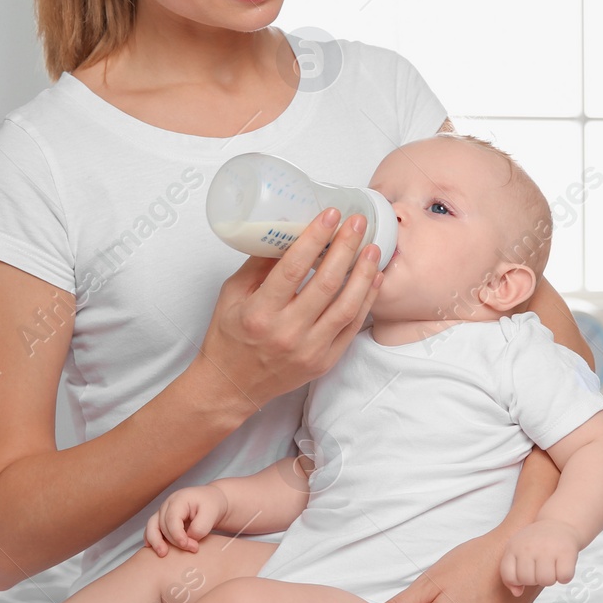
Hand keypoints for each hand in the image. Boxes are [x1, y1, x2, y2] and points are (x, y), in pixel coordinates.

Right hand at [144, 484, 226, 555]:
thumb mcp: (211, 513)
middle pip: (163, 525)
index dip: (178, 535)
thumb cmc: (211, 505)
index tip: (190, 546)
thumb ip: (200, 527)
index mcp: (179, 499)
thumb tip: (188, 539)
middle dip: (175, 541)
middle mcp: (168, 504)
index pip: (172, 519)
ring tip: (162, 554)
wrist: (212, 501)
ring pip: (152, 526)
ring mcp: (163, 512)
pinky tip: (151, 548)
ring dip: (155, 541)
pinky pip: (151, 529)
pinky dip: (150, 538)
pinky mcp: (162, 520)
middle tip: (193, 549)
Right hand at [191, 207, 384, 415]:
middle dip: (345, 248)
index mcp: (260, 312)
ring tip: (372, 248)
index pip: (293, 269)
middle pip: (325, 284)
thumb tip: (288, 231)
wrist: (232, 386)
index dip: (315, 238)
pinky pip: (352, 327)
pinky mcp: (324, 362)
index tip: (331, 215)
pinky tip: (373, 279)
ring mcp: (309, 350)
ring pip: (346, 306)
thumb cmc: (229, 337)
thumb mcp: (232, 295)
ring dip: (363, 274)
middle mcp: (287, 332)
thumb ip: (259, 264)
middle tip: (357, 224)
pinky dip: (366, 301)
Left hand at [499, 521, 580, 595]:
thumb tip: (518, 593)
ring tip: (551, 567)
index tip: (526, 572)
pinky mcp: (566, 551)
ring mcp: (548, 548)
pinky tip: (562, 566)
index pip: (509, 576)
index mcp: (514, 547)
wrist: (559, 522)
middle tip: (541, 568)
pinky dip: (565, 576)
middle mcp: (529, 547)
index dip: (518, 580)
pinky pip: (564, 577)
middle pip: (528, 580)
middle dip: (536, 579)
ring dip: (551, 579)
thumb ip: (511, 574)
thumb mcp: (517, 552)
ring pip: (546, 580)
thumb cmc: (537, 542)